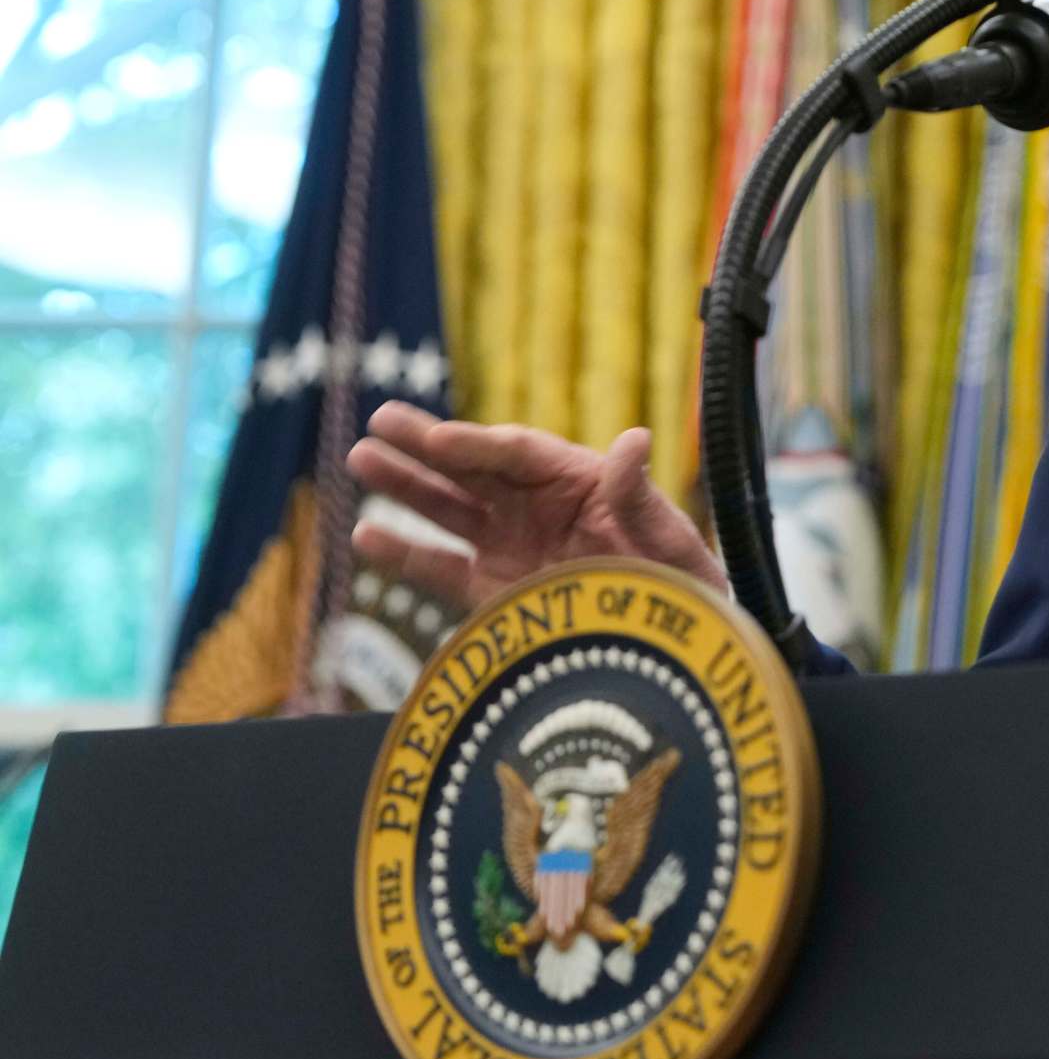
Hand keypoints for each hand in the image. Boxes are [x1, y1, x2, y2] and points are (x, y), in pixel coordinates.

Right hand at [347, 401, 726, 610]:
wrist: (669, 640)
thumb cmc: (677, 580)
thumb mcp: (668, 537)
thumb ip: (637, 495)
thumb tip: (636, 438)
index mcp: (576, 481)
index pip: (519, 453)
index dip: (479, 445)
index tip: (442, 440)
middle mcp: (535, 506)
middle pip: (473, 467)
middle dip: (426, 445)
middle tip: (381, 418)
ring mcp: (509, 545)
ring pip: (447, 508)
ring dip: (405, 485)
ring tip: (360, 458)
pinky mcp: (491, 590)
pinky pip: (440, 568)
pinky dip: (403, 555)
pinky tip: (364, 536)